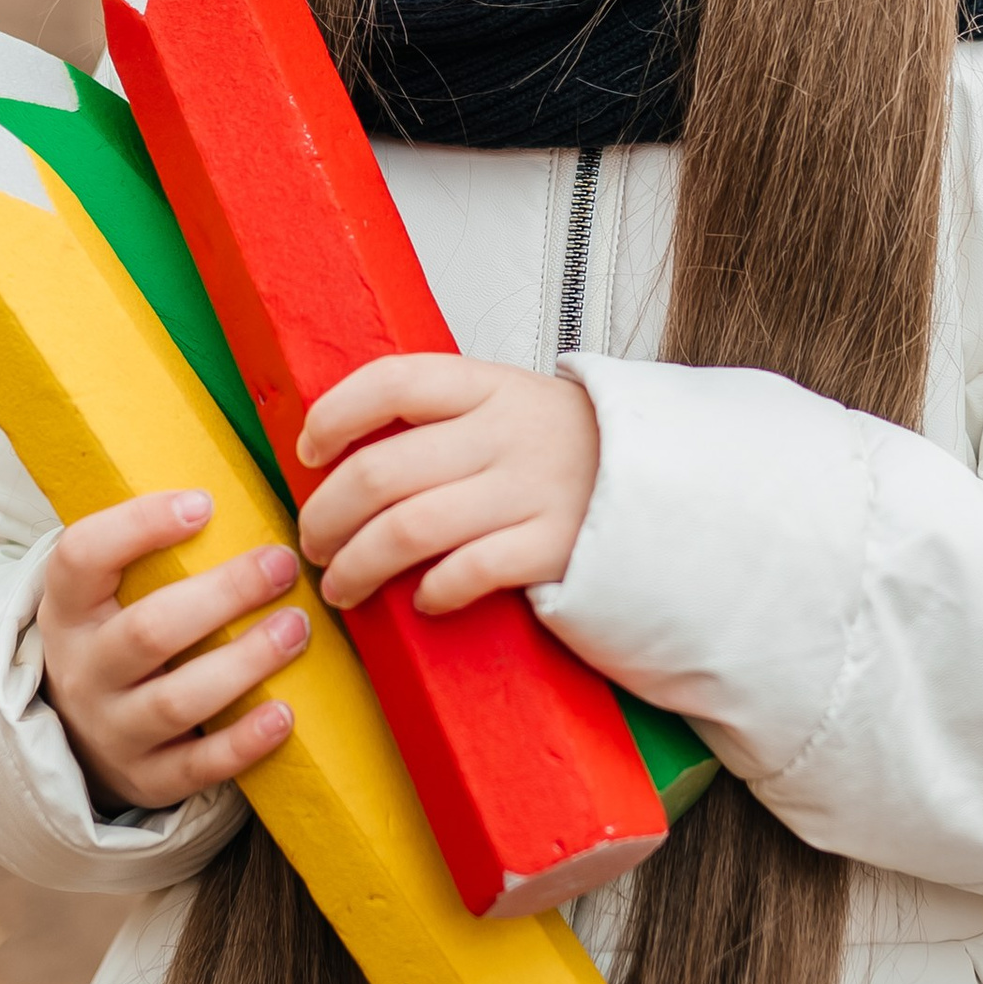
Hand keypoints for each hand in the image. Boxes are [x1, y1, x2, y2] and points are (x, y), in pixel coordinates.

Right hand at [36, 489, 310, 813]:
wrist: (80, 736)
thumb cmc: (120, 631)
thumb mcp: (111, 587)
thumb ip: (154, 542)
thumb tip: (250, 464)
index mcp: (67, 606)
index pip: (80, 557)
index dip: (138, 527)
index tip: (204, 502)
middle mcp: (82, 669)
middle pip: (148, 632)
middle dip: (222, 595)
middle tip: (283, 563)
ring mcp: (111, 729)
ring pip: (176, 701)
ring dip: (245, 662)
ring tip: (297, 627)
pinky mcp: (147, 778)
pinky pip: (196, 768)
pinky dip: (243, 744)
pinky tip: (285, 714)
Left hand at [295, 357, 600, 618]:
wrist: (675, 483)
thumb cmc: (576, 449)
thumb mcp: (514, 403)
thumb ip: (445, 414)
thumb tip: (347, 446)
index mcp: (489, 387)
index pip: (392, 382)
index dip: (334, 416)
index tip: (307, 451)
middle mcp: (505, 434)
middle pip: (381, 472)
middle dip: (326, 516)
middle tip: (311, 543)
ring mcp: (530, 491)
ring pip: (407, 529)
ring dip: (357, 565)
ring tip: (341, 586)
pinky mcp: (552, 548)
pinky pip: (468, 571)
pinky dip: (432, 591)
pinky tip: (422, 600)